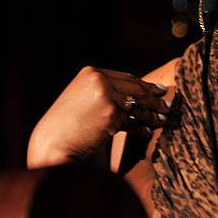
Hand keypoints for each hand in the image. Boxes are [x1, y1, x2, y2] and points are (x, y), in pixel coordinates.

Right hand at [27, 66, 170, 168]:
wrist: (51, 143)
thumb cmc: (65, 125)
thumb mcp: (80, 98)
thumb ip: (102, 92)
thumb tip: (131, 97)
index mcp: (91, 73)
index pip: (126, 77)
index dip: (144, 84)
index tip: (158, 89)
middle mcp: (99, 80)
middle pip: (135, 88)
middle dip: (154, 97)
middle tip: (167, 104)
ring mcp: (106, 97)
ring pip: (137, 105)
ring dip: (152, 114)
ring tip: (162, 119)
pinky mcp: (110, 115)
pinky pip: (132, 122)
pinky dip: (141, 128)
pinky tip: (147, 132)